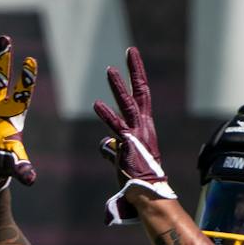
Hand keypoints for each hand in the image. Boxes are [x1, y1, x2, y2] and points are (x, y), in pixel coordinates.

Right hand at [0, 36, 37, 193]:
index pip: (22, 92)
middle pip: (0, 77)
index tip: (30, 60)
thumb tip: (31, 179)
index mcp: (11, 114)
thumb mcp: (12, 164)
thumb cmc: (0, 162)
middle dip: (2, 58)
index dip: (26, 78)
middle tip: (5, 38)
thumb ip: (21, 168)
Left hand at [95, 47, 177, 222]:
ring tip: (110, 70)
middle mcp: (144, 127)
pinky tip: (96, 104)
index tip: (132, 60)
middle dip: (135, 71)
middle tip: (130, 51)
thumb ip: (113, 148)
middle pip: (141, 93)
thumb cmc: (138, 178)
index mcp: (144, 127)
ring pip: (129, 105)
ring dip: (119, 87)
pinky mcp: (129, 144)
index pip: (141, 97)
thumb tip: (105, 143)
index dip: (136, 77)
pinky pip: (117, 126)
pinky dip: (107, 115)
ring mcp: (137, 134)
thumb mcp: (124, 158)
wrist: (147, 193)